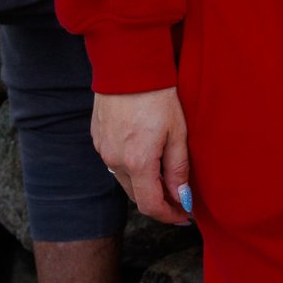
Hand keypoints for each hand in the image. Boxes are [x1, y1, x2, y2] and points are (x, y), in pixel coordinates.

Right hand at [91, 87, 193, 224]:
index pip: (151, 205)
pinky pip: (114, 163)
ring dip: (144, 186)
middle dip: (159, 203)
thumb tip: (181, 197)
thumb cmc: (158, 96)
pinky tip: (146, 158)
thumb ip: (178, 169)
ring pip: (124, 181)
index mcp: (137, 162)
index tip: (185, 216)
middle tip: (180, 201)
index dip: (169, 215)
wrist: (128, 66)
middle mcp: (114, 161)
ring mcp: (102, 150)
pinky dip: (131, 168)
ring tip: (166, 180)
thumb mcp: (178, 133)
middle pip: (136, 197)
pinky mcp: (97, 139)